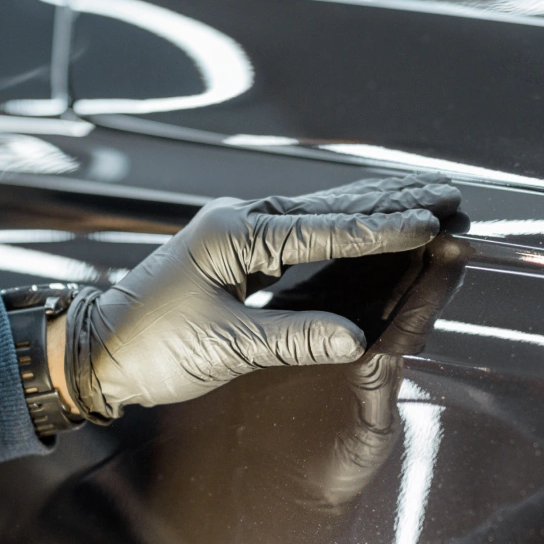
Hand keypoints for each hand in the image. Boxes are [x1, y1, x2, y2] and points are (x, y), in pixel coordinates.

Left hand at [61, 175, 460, 419]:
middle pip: (328, 208)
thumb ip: (294, 339)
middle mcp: (236, 223)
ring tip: (424, 199)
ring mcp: (234, 235)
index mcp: (233, 236)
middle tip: (448, 193)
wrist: (96, 350)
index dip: (380, 230)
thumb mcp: (225, 347)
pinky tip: (366, 229)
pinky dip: (339, 231)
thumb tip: (358, 340)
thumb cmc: (149, 346)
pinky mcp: (233, 254)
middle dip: (390, 202)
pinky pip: (299, 236)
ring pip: (316, 216)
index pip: (323, 230)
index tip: (431, 222)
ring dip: (370, 209)